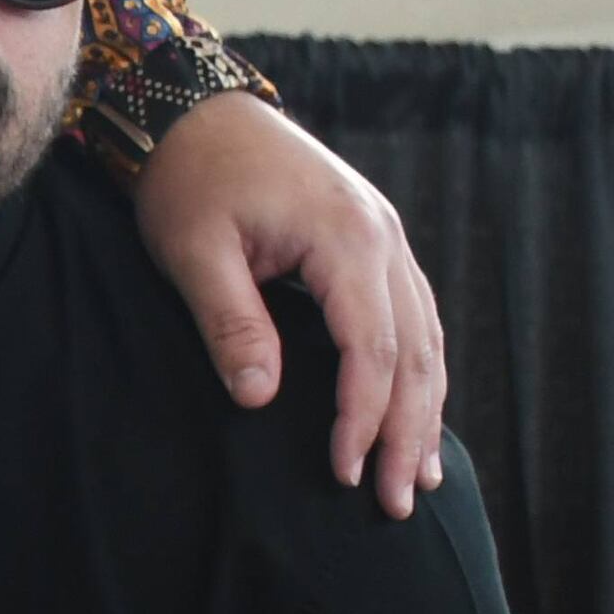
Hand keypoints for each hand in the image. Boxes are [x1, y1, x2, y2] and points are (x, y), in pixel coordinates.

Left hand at [130, 93, 446, 515]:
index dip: (362, 417)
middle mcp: (384, 237)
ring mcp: (386, 236)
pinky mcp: (373, 241)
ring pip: (425, 337)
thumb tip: (258, 399)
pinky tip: (416, 414)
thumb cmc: (188, 179)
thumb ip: (231, 322)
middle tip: (397, 504)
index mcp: (346, 239)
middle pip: (415, 351)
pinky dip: (417, 371)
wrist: (194, 110)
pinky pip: (412, 316)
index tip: (343, 473)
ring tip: (420, 478)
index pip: (371, 348)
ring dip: (424, 409)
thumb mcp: (193, 252)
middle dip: (407, 432)